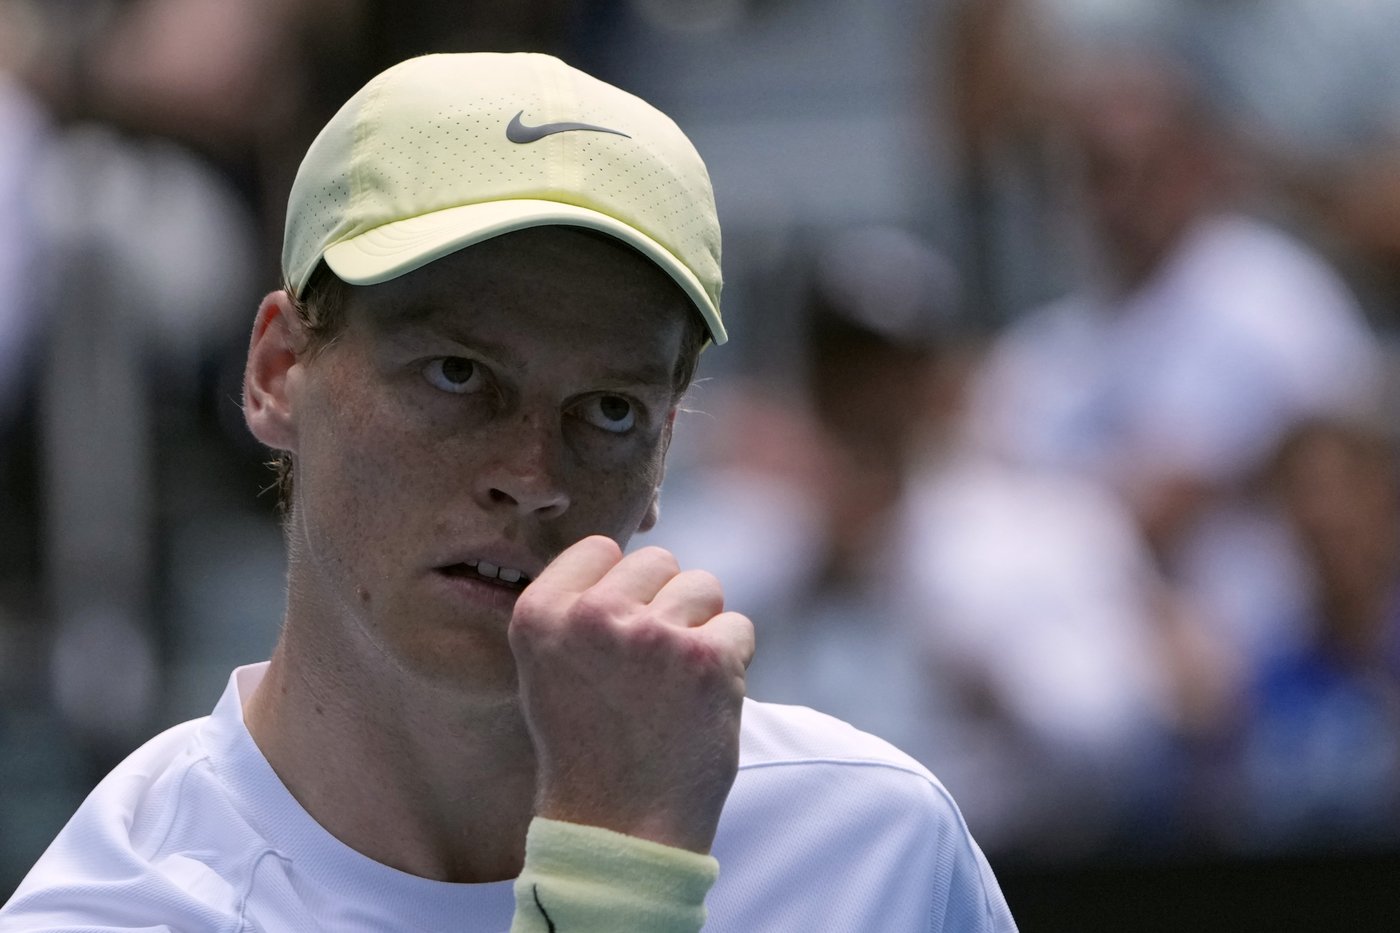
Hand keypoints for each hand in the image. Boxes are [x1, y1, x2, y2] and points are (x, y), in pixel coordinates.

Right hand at [509, 536, 754, 853]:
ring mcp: (653, 634)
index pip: (601, 546)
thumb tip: (633, 555)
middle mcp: (593, 615)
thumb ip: (580, 608)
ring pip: (704, 586)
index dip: (619, 585)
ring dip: (700, 628)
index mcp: (540, 613)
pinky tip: (701, 701)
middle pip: (658, 560)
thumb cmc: (588, 748)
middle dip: (664, 603)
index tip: (614, 635)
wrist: (620, 830)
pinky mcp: (708, 658)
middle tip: (649, 668)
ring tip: (674, 684)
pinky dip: (731, 661)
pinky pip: (738, 627)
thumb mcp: (550, 668)